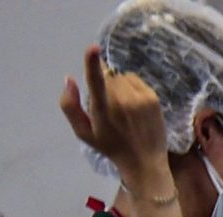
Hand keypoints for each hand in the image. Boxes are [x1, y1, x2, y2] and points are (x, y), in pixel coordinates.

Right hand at [60, 47, 171, 188]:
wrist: (144, 162)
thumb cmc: (110, 147)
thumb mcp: (83, 132)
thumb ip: (70, 105)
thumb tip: (69, 79)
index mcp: (103, 109)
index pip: (96, 81)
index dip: (92, 62)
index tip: (93, 48)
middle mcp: (122, 101)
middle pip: (107, 77)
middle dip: (104, 85)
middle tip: (108, 106)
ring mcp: (140, 98)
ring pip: (121, 77)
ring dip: (118, 86)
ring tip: (122, 108)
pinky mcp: (152, 97)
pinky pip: (134, 79)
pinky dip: (131, 87)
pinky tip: (132, 105)